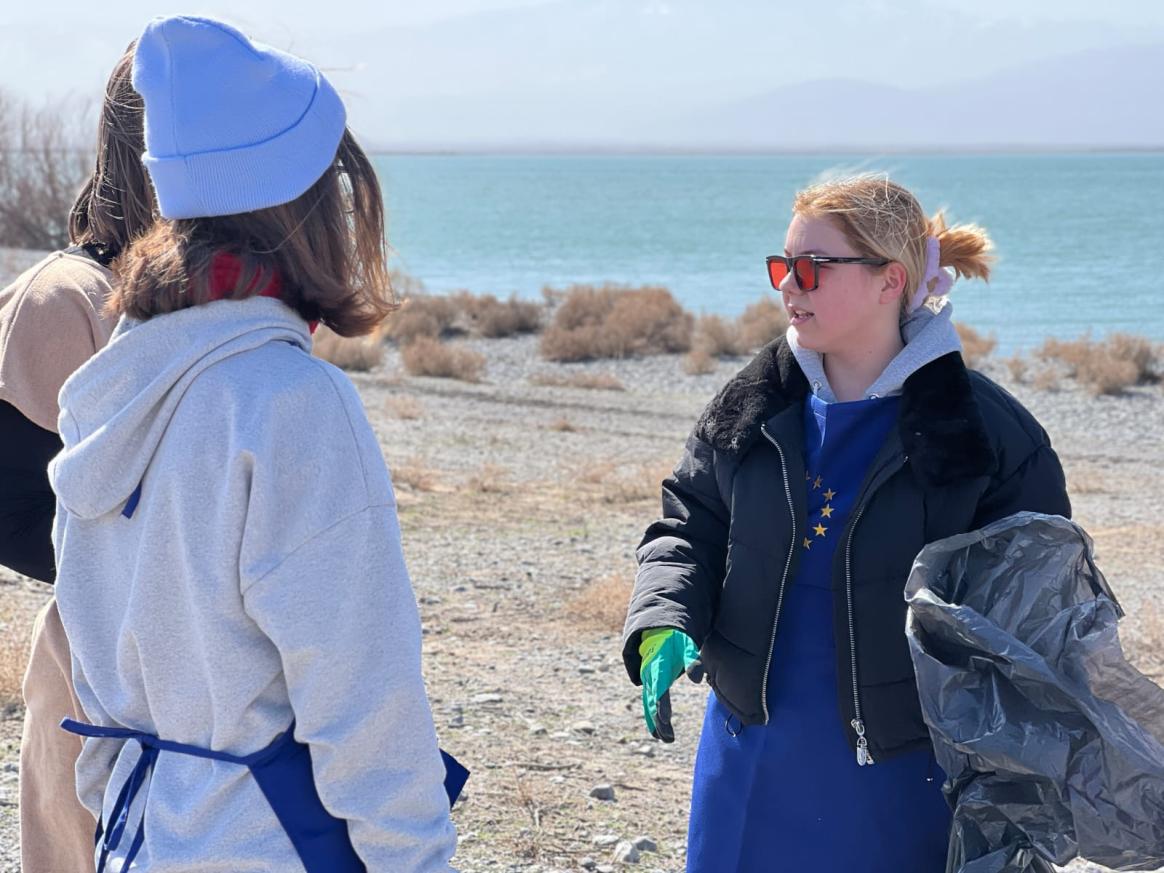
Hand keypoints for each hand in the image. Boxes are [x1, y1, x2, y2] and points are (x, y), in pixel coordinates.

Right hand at [638, 628, 702, 742]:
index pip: (659, 687)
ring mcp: (648, 680)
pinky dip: (652, 718)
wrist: (658, 632)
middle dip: (659, 719)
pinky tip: (657, 733)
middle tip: (669, 737)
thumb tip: (698, 679)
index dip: (661, 703)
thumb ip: (692, 659)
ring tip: (666, 739)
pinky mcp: (650, 684)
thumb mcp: (686, 645)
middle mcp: (649, 674)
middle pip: (653, 700)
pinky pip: (648, 703)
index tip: (665, 718)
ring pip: (649, 704)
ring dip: (655, 723)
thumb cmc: (676, 640)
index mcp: (658, 665)